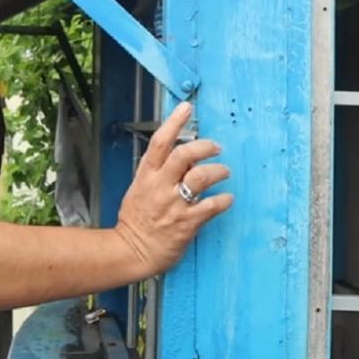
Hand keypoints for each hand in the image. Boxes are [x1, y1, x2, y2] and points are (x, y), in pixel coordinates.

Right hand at [115, 102, 232, 275]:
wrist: (131, 250)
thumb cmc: (135, 221)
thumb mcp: (139, 190)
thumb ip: (158, 175)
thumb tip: (181, 160)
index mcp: (146, 176)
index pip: (160, 142)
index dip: (174, 122)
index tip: (186, 108)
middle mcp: (160, 186)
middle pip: (184, 155)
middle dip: (205, 146)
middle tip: (216, 147)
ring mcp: (174, 204)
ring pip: (201, 177)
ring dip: (218, 171)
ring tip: (225, 172)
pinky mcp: (187, 223)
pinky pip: (212, 205)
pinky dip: (224, 200)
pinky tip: (227, 199)